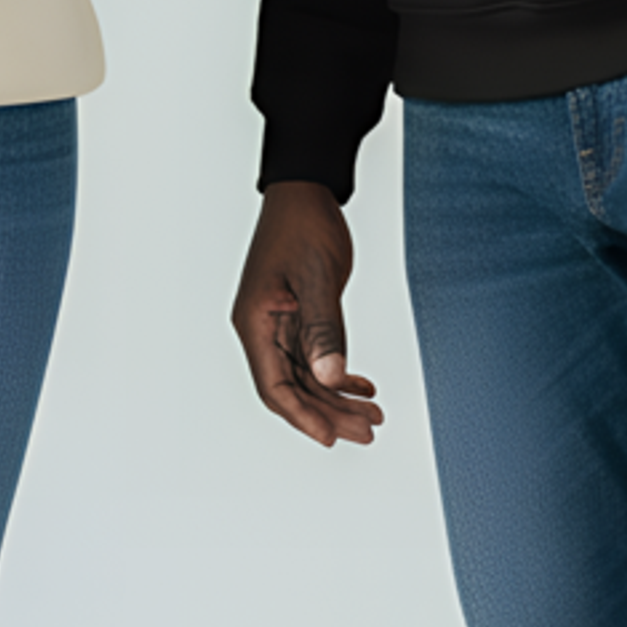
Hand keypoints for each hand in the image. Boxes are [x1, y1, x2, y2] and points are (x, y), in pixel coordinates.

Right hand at [231, 182, 382, 448]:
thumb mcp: (317, 277)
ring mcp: (279, 323)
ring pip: (307, 376)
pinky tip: (361, 386)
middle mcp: (262, 328)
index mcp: (255, 322)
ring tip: (371, 414)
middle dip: (329, 413)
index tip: (330, 437)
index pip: (274, 387)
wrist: (305, 189)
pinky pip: (315, 356)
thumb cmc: (302, 223)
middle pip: (293, 388)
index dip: (302, 416)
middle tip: (366, 430)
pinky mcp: (297, 316)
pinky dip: (338, 373)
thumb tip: (330, 376)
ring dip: (338, 397)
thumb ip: (324, 329)